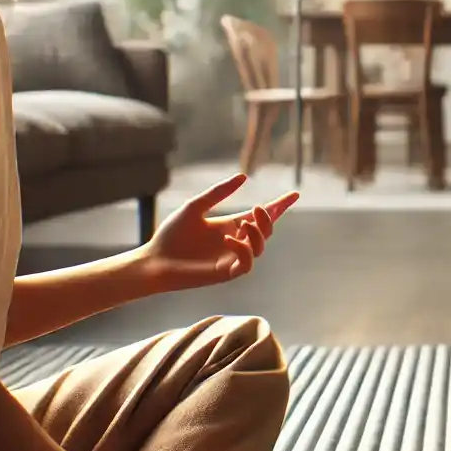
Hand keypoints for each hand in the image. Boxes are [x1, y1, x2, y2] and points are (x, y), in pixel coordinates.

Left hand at [140, 174, 299, 290]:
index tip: (295, 195)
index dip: (279, 207)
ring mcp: (231, 258)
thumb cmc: (172, 234)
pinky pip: (246, 264)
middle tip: (258, 209)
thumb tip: (244, 177)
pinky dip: (243, 249)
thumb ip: (219, 193)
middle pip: (265, 232)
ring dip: (257, 234)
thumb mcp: (195, 207)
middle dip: (267, 219)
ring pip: (259, 248)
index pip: (260, 217)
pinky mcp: (225, 273)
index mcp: (230, 226)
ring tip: (244, 224)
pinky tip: (231, 239)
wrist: (155, 260)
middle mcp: (235, 242)